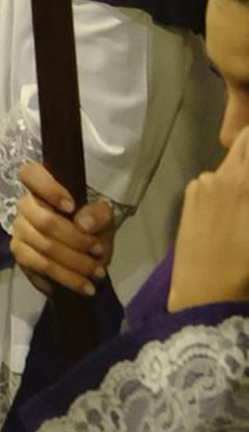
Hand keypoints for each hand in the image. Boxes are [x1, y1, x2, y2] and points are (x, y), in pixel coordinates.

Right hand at [9, 159, 114, 296]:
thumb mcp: (104, 220)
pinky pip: (41, 267)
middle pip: (45, 221)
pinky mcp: (20, 254)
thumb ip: (99, 215)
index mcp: (43, 188)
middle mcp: (25, 205)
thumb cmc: (91, 229)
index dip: (48, 188)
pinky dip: (66, 278)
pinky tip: (83, 285)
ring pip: (45, 247)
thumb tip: (83, 223)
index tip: (72, 206)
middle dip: (76, 241)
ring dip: (75, 263)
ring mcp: (19, 230)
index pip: (31, 173)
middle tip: (98, 252)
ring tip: (97, 272)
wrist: (84, 260)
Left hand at [170, 129, 248, 311]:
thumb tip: (247, 190)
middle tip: (248, 187)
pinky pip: (211, 180)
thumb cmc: (245, 268)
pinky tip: (224, 215)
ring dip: (240, 173)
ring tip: (241, 207)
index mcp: (247, 183)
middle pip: (245, 141)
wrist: (205, 291)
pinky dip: (222, 187)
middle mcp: (226, 173)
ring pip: (229, 163)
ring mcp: (204, 181)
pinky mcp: (189, 193)